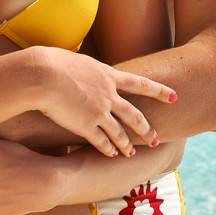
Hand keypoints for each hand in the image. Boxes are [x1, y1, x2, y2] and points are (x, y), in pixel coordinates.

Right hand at [32, 46, 175, 157]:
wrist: (41, 74)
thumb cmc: (50, 62)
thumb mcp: (74, 59)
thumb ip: (83, 68)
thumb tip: (78, 68)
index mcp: (107, 75)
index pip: (139, 83)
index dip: (158, 90)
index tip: (174, 96)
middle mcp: (108, 94)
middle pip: (134, 114)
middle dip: (146, 128)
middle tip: (157, 138)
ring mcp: (99, 111)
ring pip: (120, 132)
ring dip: (127, 144)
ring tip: (132, 153)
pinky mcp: (86, 125)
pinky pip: (101, 141)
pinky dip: (108, 148)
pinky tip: (112, 154)